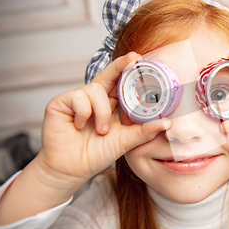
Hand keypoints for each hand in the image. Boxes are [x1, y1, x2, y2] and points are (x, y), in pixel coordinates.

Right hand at [36, 52, 167, 188]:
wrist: (71, 170)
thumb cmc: (96, 154)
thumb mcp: (125, 141)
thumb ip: (144, 131)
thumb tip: (167, 123)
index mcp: (110, 104)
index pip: (121, 84)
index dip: (129, 71)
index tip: (141, 60)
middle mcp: (94, 98)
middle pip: (108, 75)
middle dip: (120, 65)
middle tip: (134, 58)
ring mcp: (77, 99)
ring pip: (95, 90)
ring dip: (102, 112)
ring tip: (101, 130)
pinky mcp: (61, 102)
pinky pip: (78, 97)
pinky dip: (83, 113)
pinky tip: (79, 126)